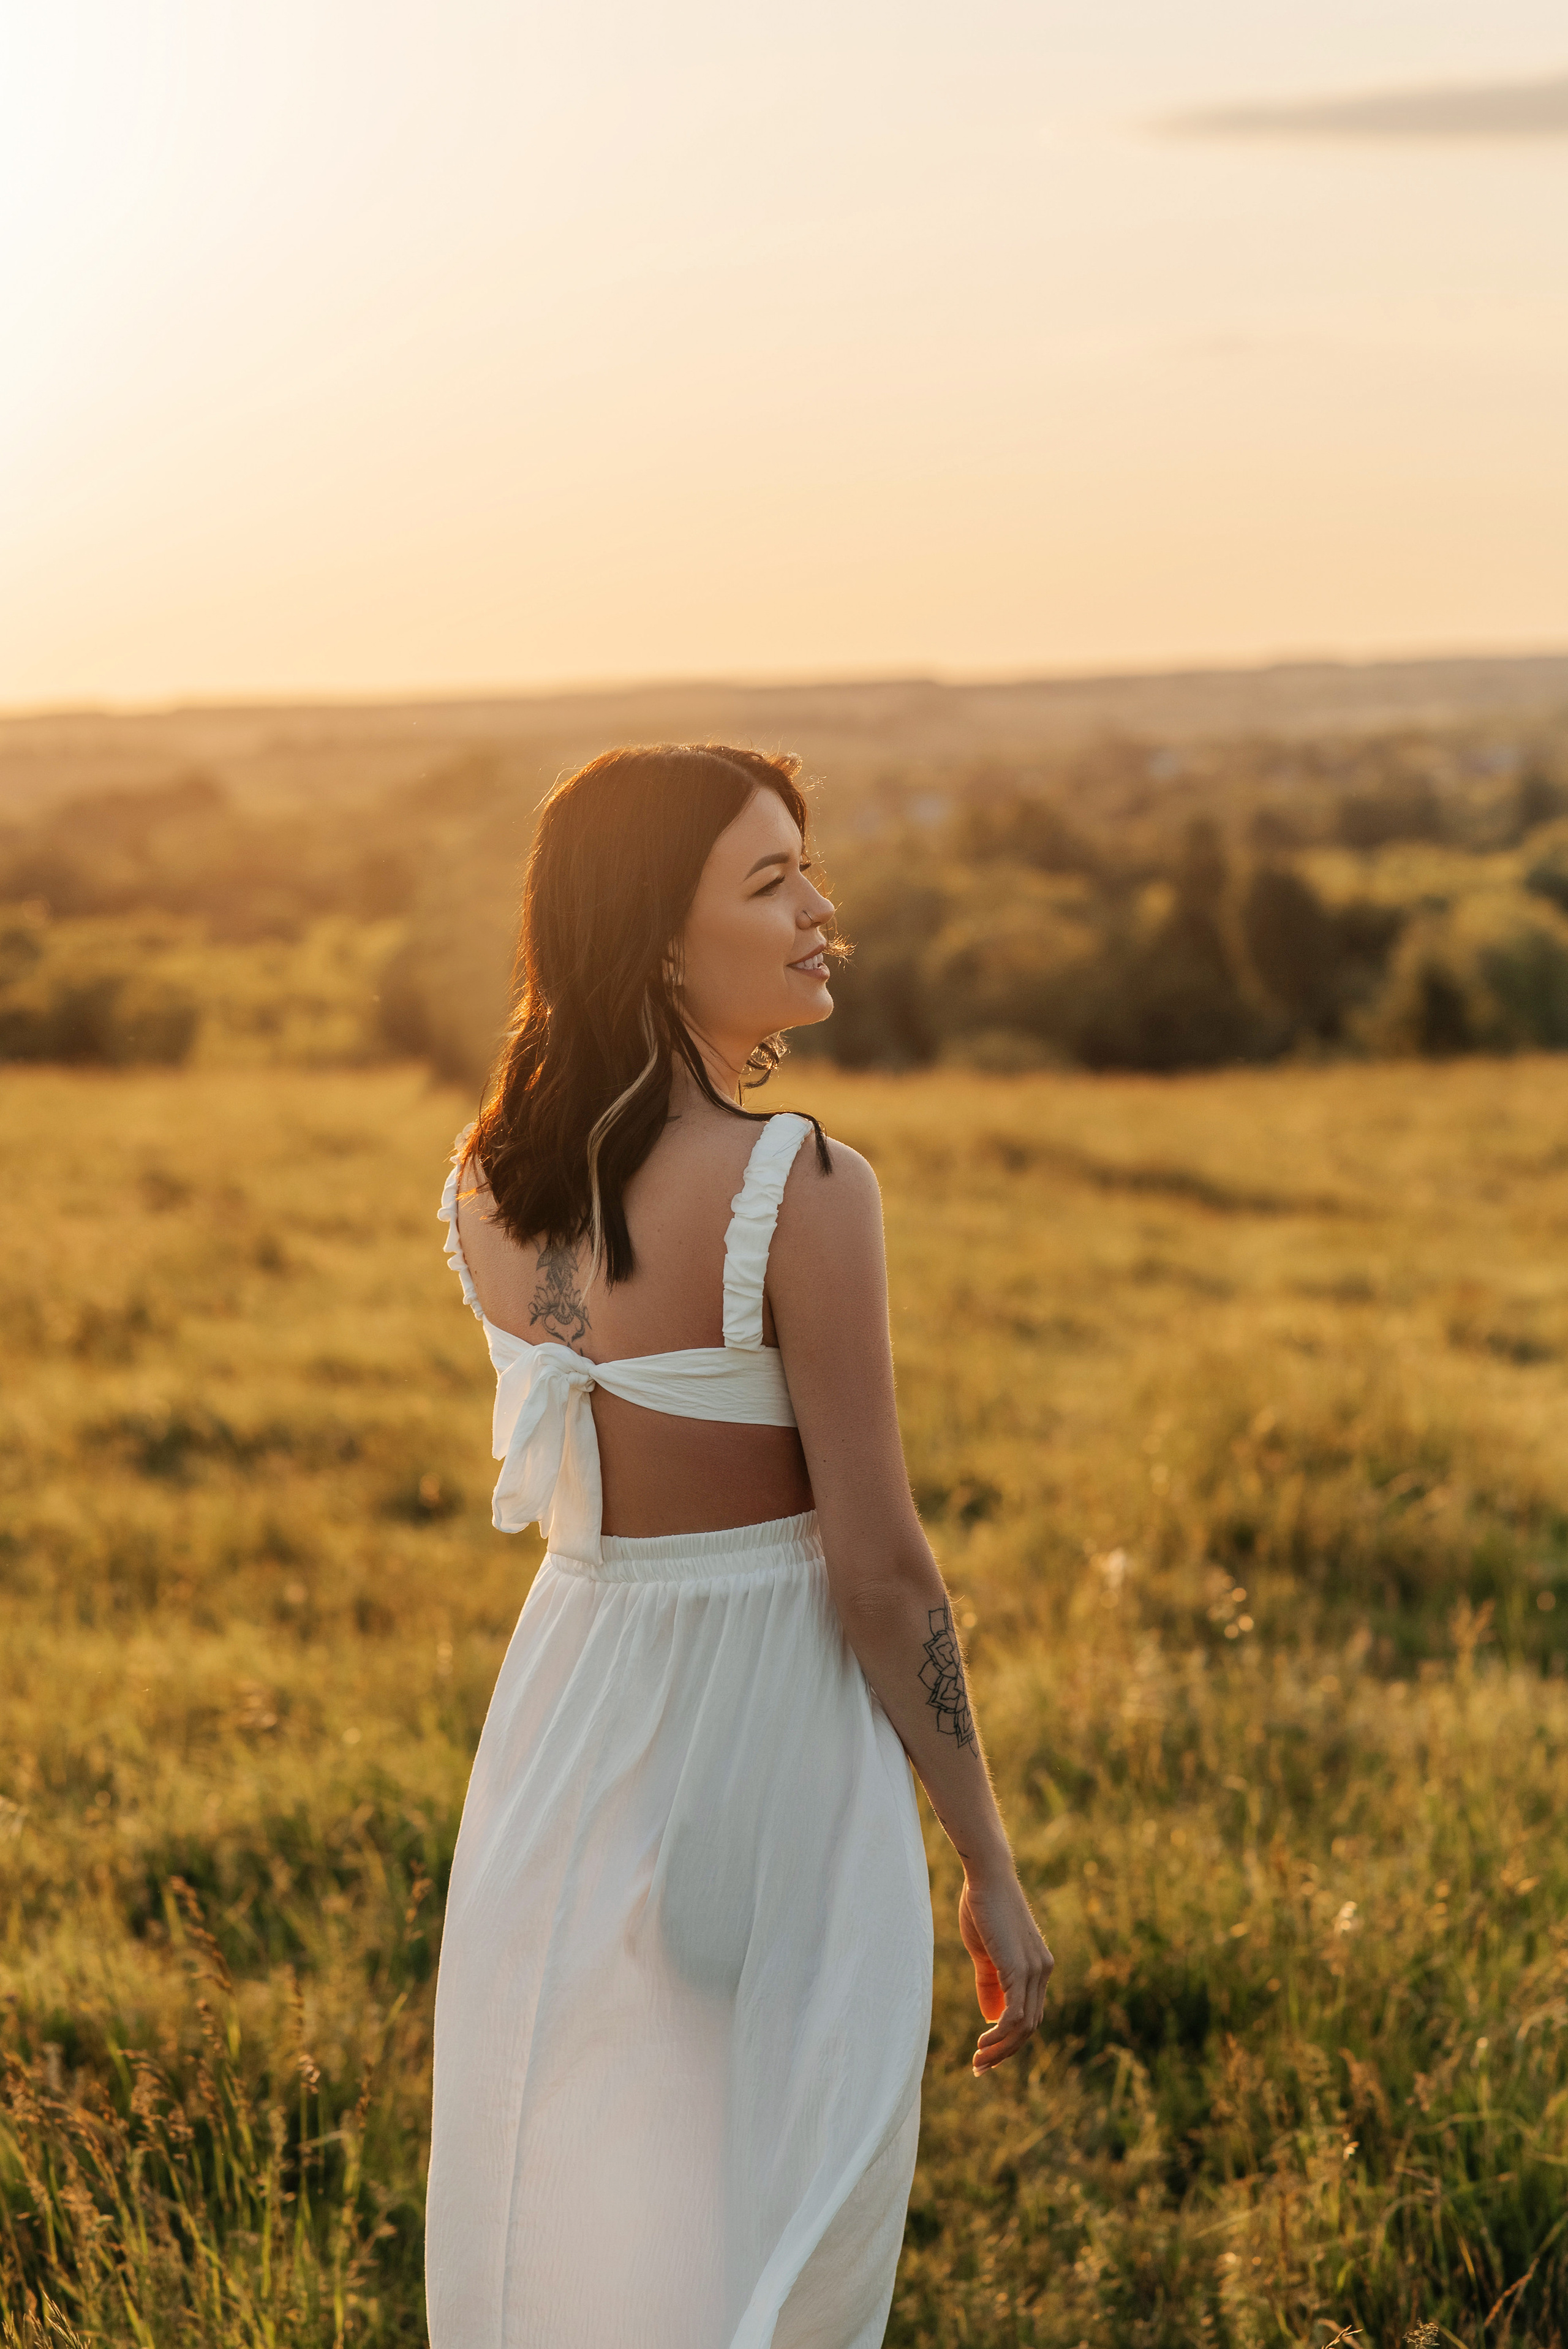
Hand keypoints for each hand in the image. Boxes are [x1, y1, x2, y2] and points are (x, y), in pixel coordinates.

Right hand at [959, 1870, 1053, 2075]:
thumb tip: (991, 2017)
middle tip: (980, 2067)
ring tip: (978, 2060)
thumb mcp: (985, 1952)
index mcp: (1038, 1967)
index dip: (1010, 2039)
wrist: (987, 1877)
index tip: (985, 2053)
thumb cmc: (983, 1907)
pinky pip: (1016, 2015)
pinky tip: (983, 2042)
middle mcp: (1043, 1971)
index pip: (1030, 2016)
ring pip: (1025, 2027)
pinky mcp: (1021, 1969)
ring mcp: (1035, 1971)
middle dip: (1005, 2052)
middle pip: (1031, 2027)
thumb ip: (991, 1983)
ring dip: (1001, 2049)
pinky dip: (1000, 2035)